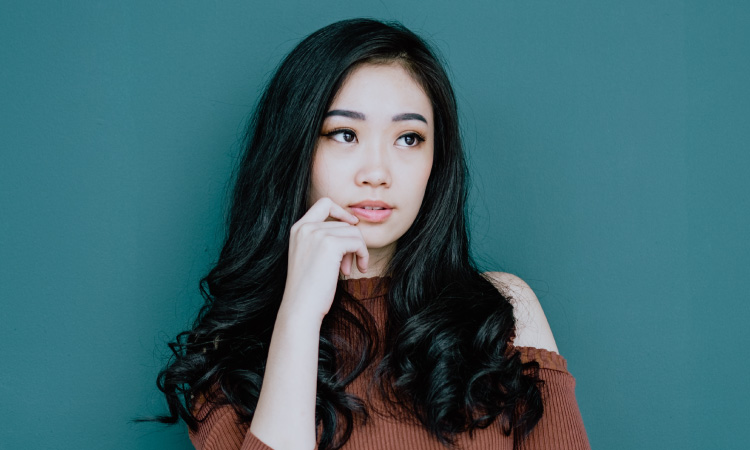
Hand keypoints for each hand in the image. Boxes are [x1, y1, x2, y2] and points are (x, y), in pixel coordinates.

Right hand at [280, 197, 368, 323]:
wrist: (301, 306)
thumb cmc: (308, 287)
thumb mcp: (310, 255)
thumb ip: (322, 238)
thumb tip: (351, 226)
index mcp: (298, 228)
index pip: (324, 203)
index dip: (341, 211)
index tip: (352, 224)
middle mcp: (305, 227)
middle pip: (344, 223)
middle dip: (351, 243)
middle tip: (348, 264)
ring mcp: (317, 234)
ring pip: (353, 232)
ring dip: (358, 251)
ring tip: (350, 269)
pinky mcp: (330, 244)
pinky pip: (358, 242)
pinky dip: (363, 255)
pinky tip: (358, 270)